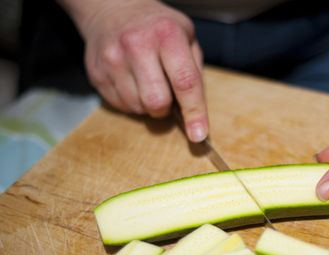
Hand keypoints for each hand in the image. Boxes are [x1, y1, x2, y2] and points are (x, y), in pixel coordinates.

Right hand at [78, 0, 207, 141]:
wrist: (113, 8)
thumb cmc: (157, 26)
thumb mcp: (186, 37)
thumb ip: (194, 71)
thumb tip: (196, 111)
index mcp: (166, 35)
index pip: (185, 82)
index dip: (194, 112)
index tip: (198, 135)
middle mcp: (137, 45)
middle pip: (157, 102)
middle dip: (166, 108)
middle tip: (166, 94)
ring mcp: (112, 59)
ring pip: (137, 108)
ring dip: (147, 105)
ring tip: (146, 82)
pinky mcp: (96, 73)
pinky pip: (120, 106)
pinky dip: (131, 101)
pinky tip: (131, 81)